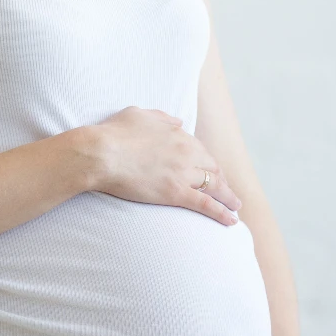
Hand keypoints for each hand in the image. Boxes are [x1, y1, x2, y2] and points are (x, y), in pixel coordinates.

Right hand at [85, 106, 242, 226]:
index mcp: (177, 134)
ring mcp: (182, 173)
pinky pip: (206, 204)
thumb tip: (179, 122)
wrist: (100, 153)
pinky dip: (222, 212)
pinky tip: (232, 220)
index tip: (211, 171)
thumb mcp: (140, 114)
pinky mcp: (175, 193)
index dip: (207, 162)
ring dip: (228, 197)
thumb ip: (162, 118)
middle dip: (221, 180)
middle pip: (212, 168)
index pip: (200, 150)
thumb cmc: (113, 133)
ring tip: (235, 207)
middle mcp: (185, 152)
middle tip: (227, 191)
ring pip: (214, 186)